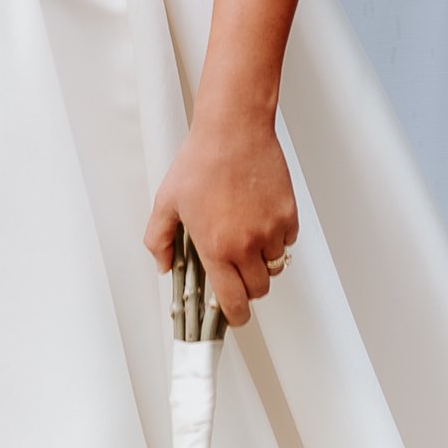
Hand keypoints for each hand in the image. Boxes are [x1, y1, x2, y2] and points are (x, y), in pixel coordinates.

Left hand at [144, 115, 298, 323]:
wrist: (234, 130)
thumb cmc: (201, 161)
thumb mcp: (166, 202)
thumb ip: (158, 240)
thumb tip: (164, 265)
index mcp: (216, 248)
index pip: (232, 303)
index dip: (234, 317)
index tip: (233, 316)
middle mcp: (247, 245)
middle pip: (258, 291)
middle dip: (247, 288)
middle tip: (235, 272)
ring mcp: (271, 231)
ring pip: (274, 267)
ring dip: (262, 263)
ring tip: (246, 240)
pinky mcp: (288, 215)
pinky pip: (286, 242)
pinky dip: (276, 240)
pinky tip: (259, 220)